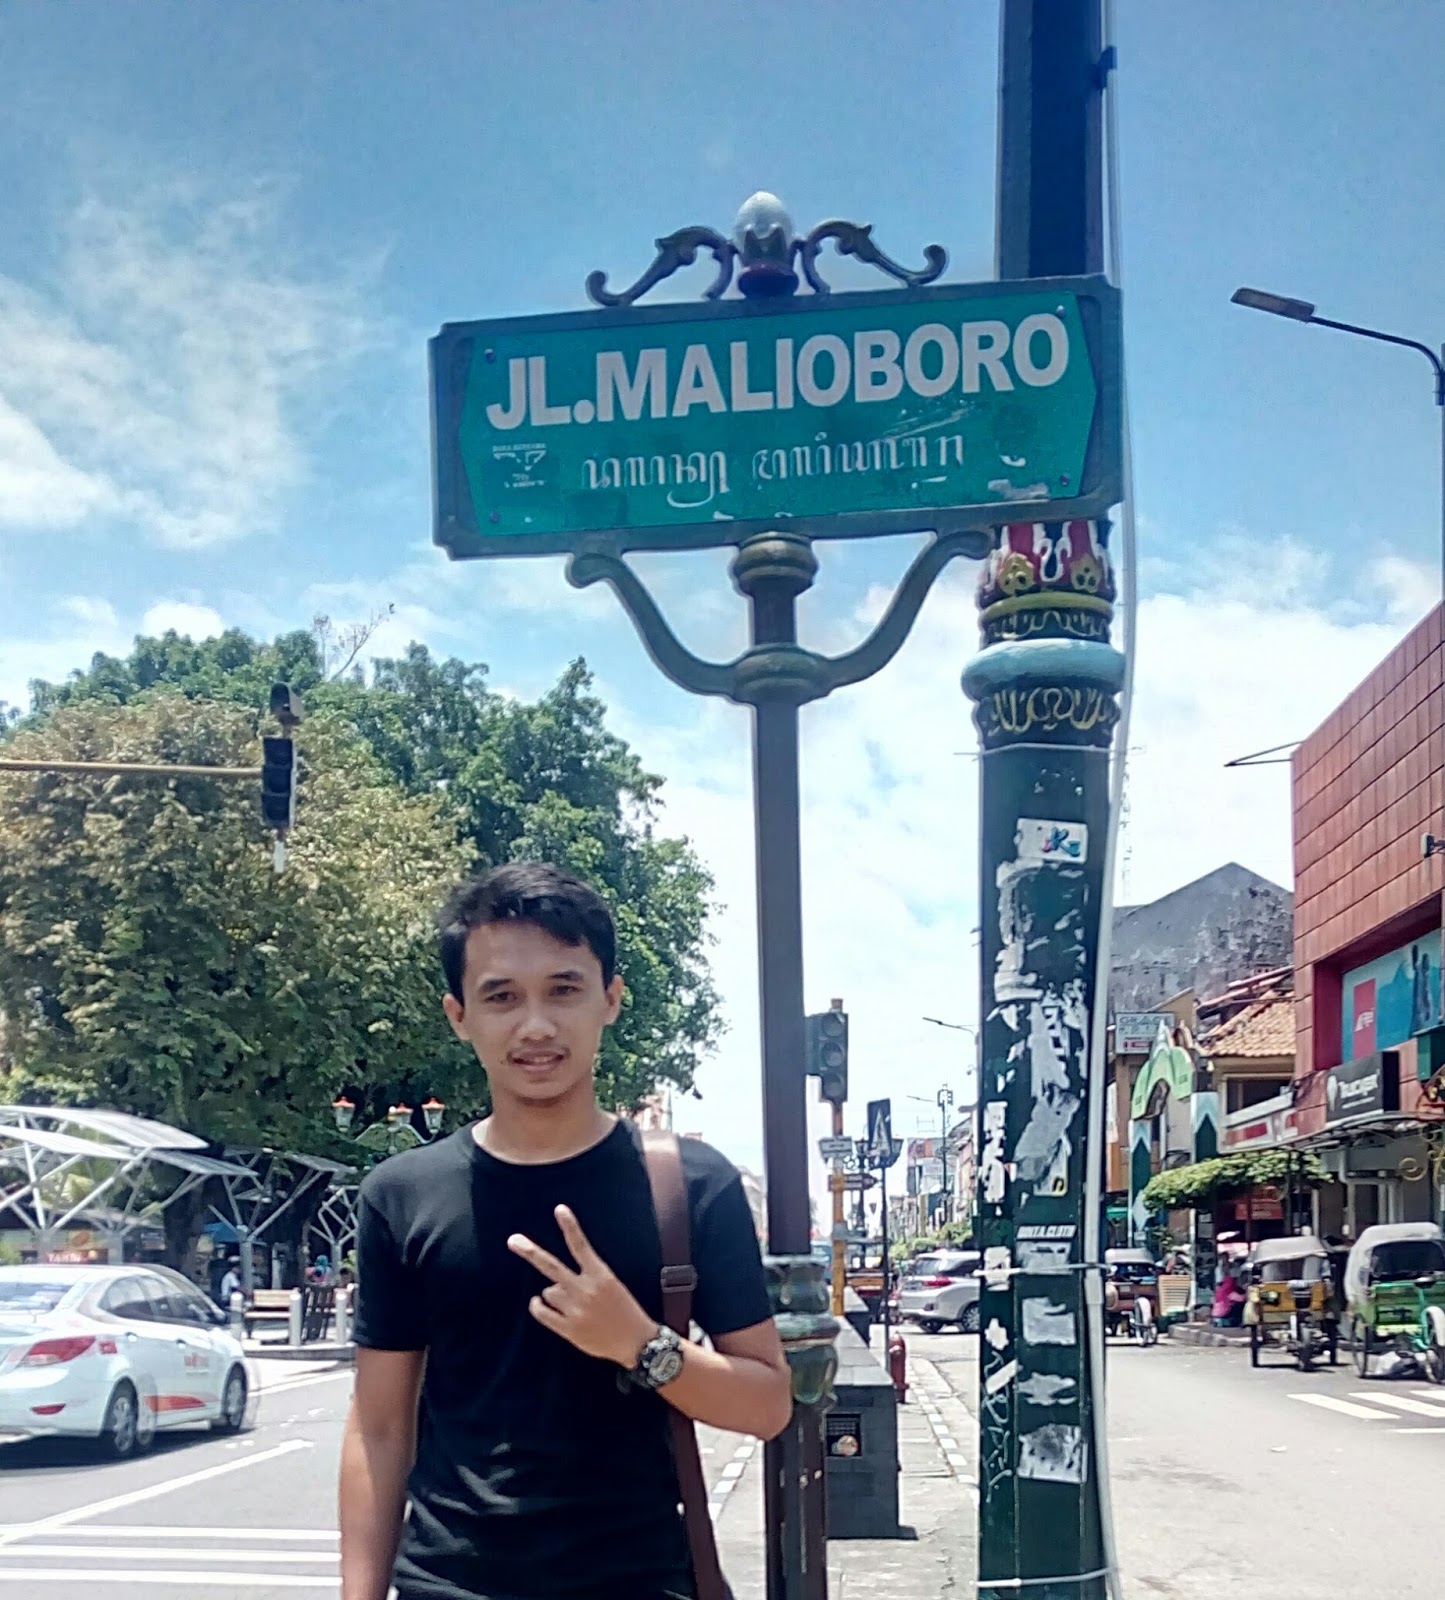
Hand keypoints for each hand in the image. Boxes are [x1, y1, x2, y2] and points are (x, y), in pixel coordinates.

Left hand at [508, 1205, 656, 1368]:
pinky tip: (539, 1304)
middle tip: (513, 1240)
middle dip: (531, 1252)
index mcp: (601, 1275)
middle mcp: (586, 1290)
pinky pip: (542, 1313)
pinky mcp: (569, 1329)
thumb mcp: (612, 1285)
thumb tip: (551, 1282)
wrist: (636, 1342)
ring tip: (573, 1303)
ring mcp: (575, 1310)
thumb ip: (585, 1279)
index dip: (570, 1226)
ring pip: (548, 1292)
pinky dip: (538, 1307)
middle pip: (552, 1267)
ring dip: (554, 1294)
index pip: (581, 1246)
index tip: (559, 1209)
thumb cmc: (624, 1310)